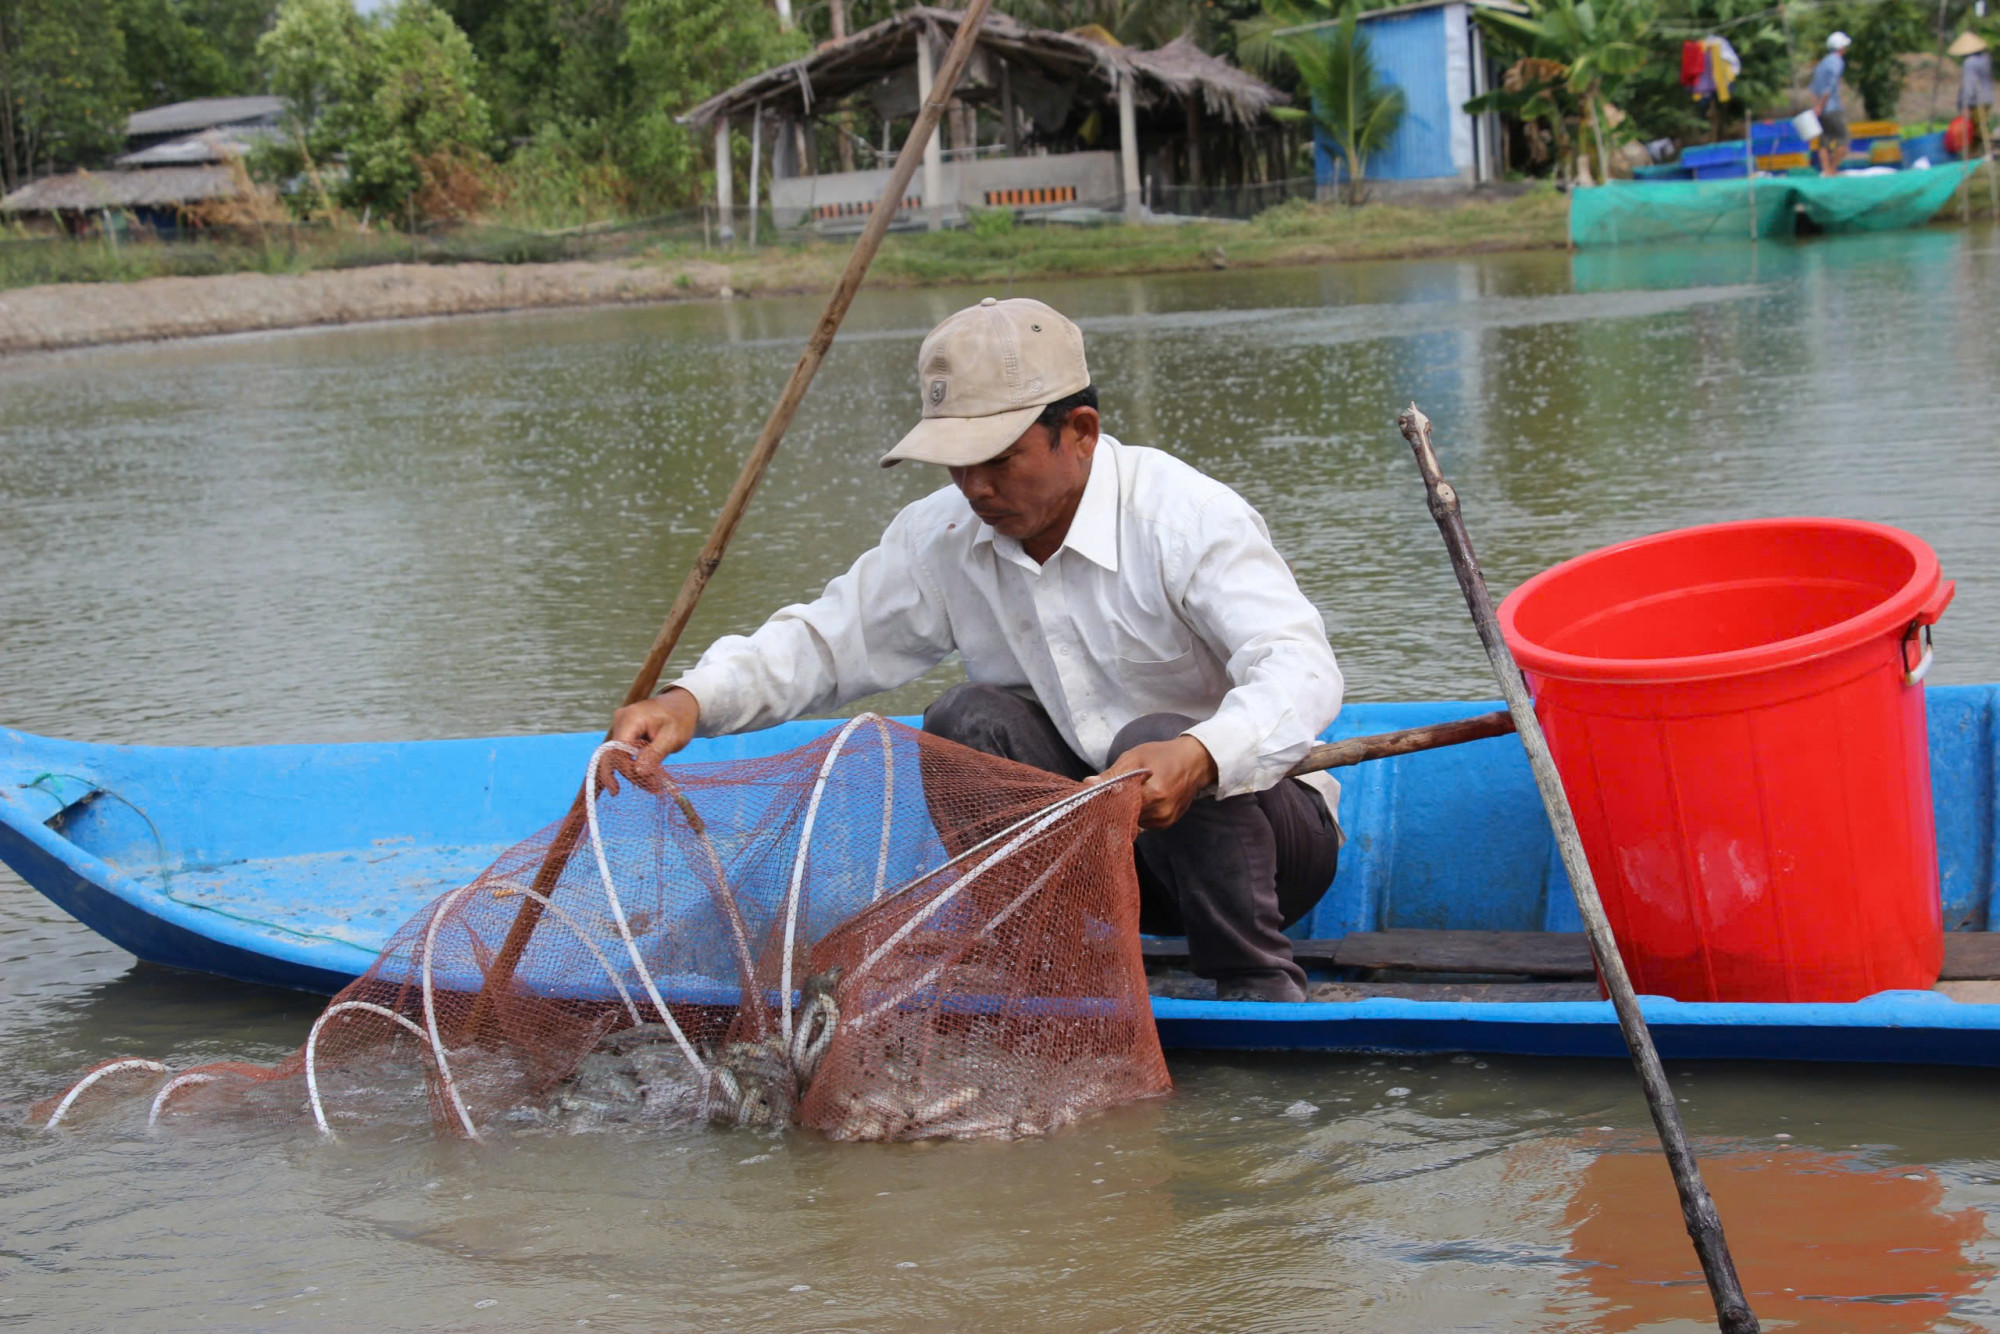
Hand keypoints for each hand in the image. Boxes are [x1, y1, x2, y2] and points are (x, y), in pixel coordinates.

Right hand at [599, 688, 699, 794]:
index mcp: (631, 719)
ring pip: (619, 757)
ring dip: (634, 773)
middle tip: (652, 788)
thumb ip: (654, 754)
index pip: (616, 750)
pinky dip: (635, 765)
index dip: (622, 770)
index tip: (632, 787)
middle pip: (615, 755)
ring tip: (654, 785)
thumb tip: (638, 772)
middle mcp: (621, 720)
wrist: (682, 705)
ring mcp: (621, 725)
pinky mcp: (625, 732)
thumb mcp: (672, 737)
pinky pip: (624, 753)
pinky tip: (648, 777)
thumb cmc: (680, 718)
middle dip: (631, 775)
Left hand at [1087, 734, 1216, 828]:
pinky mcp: (1167, 823)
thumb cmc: (1164, 755)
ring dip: (1126, 810)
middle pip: (1124, 817)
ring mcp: (1164, 821)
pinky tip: (1142, 798)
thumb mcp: (1135, 758)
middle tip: (1113, 791)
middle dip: (1114, 806)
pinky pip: (1143, 822)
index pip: (1117, 807)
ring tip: (1132, 792)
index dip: (1105, 801)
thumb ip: (1113, 774)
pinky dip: (1138, 812)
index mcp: (1152, 795)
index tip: (1098, 794)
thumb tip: (1088, 784)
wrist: (1195, 762)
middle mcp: (1160, 813)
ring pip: (1132, 821)